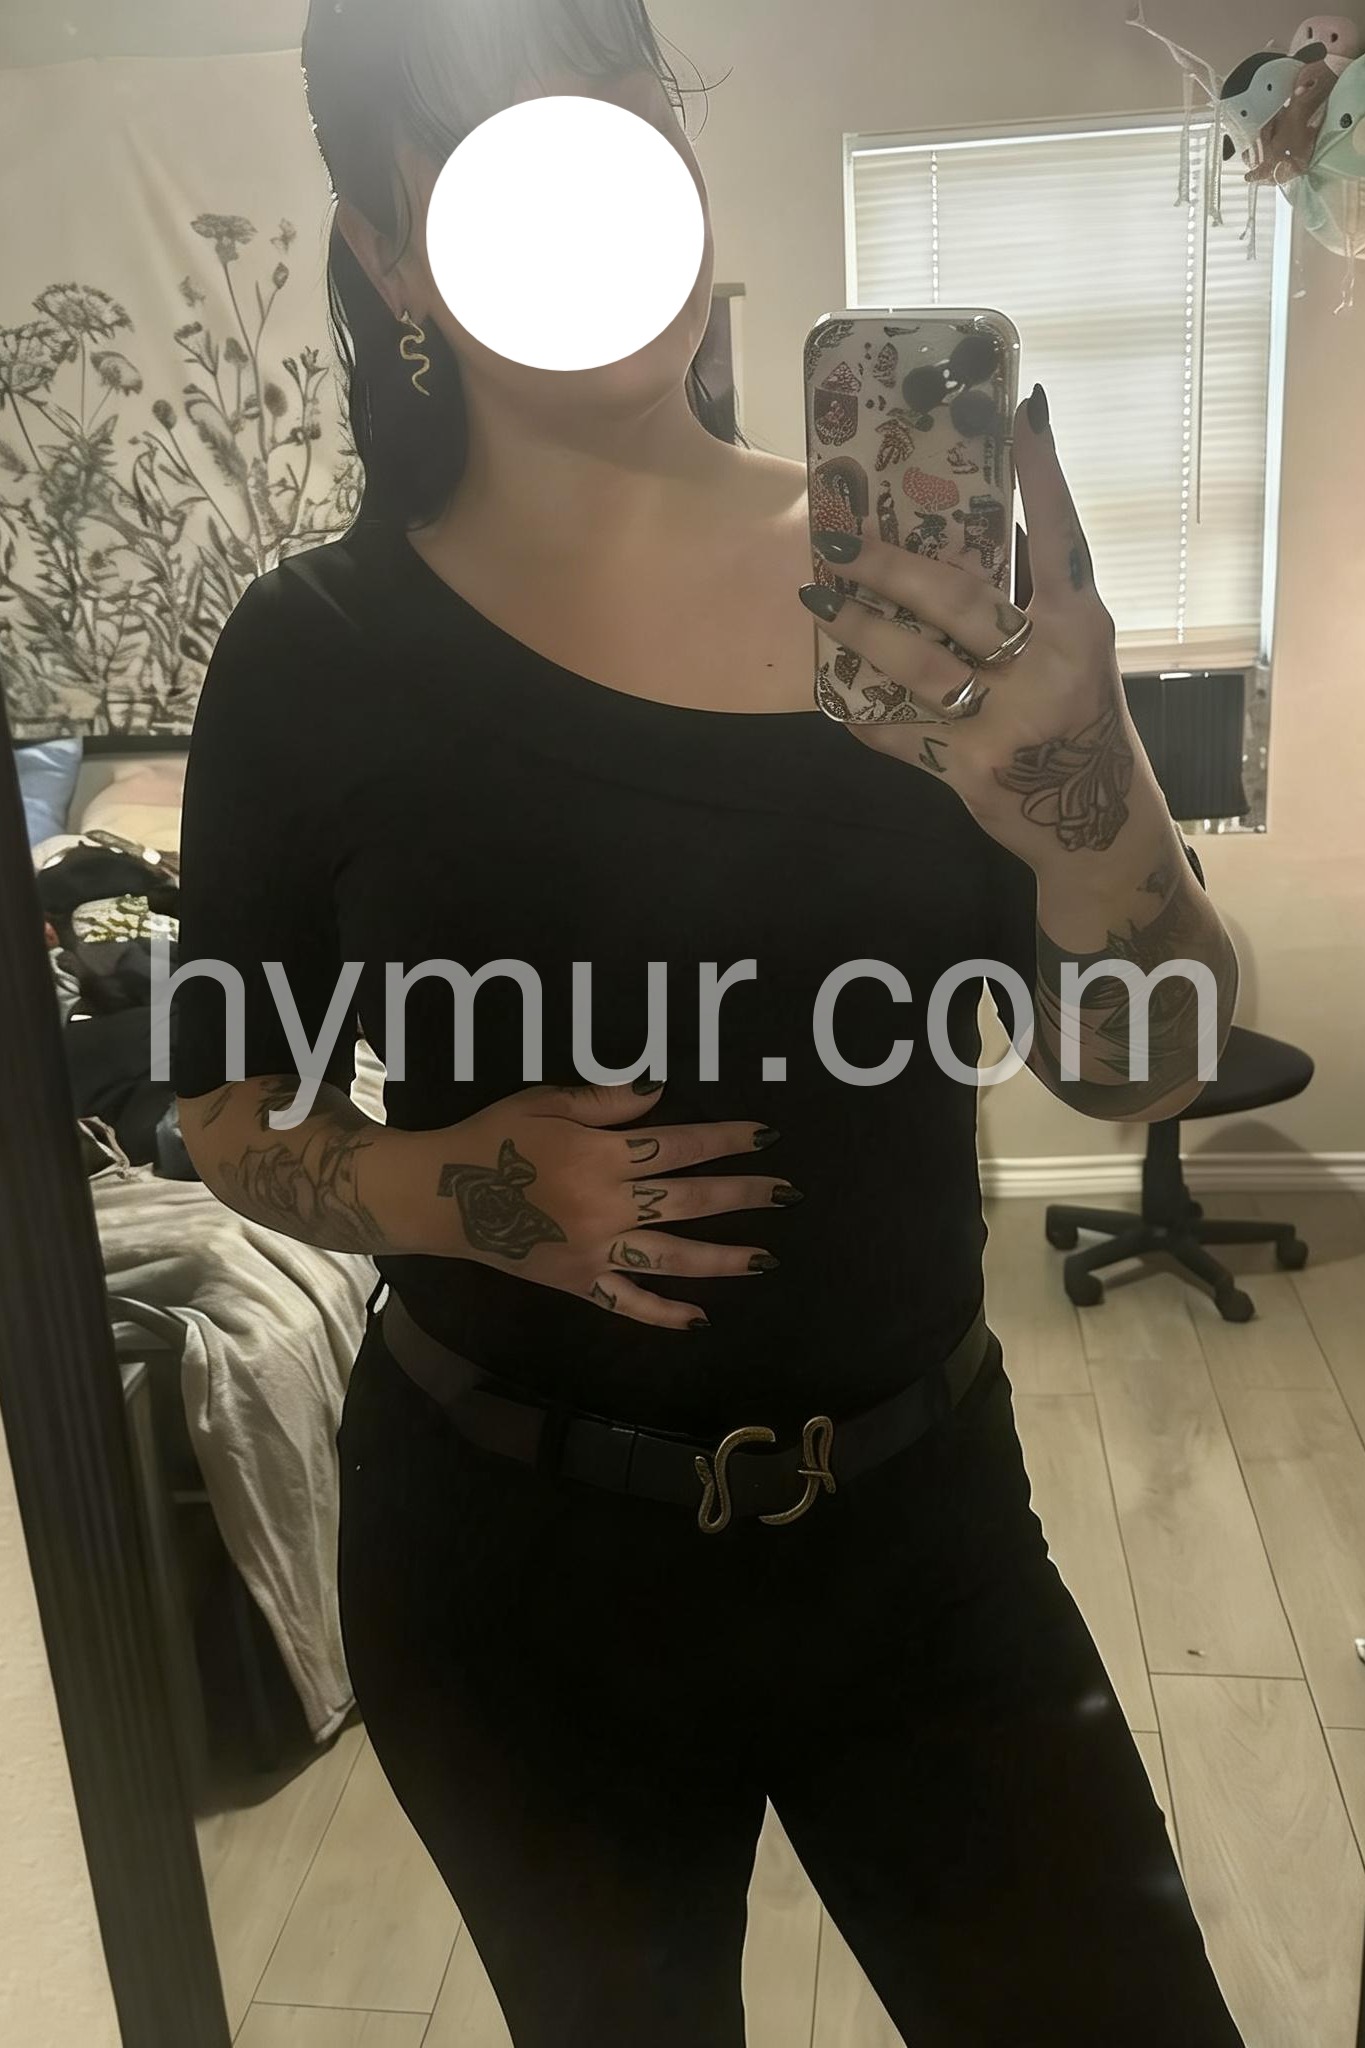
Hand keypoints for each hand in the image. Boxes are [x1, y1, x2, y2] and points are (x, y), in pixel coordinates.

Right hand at [410, 1080, 796, 1330]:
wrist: (440, 1196)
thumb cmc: (493, 1139)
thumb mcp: (545, 1102)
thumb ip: (606, 1100)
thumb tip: (661, 1091)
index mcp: (600, 1155)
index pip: (678, 1144)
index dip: (725, 1139)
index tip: (766, 1135)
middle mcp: (606, 1205)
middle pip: (688, 1199)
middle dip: (742, 1194)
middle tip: (787, 1193)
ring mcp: (595, 1250)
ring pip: (672, 1256)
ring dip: (722, 1257)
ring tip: (765, 1258)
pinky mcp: (578, 1283)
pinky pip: (627, 1303)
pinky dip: (663, 1313)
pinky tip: (700, 1318)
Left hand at [800, 386, 1133, 853]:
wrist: (1096, 827)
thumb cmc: (1079, 721)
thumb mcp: (1075, 652)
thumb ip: (1034, 598)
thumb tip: (990, 521)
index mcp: (1080, 626)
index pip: (1061, 536)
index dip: (1043, 474)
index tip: (1022, 408)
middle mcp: (1049, 667)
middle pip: (959, 599)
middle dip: (891, 566)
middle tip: (836, 538)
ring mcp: (1009, 723)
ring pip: (920, 665)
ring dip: (860, 630)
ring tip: (815, 598)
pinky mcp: (971, 771)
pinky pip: (900, 733)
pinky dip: (861, 713)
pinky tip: (830, 694)